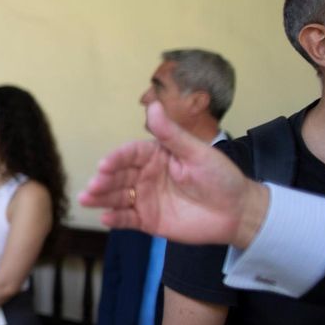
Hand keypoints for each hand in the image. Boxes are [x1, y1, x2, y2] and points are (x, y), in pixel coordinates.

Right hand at [79, 102, 269, 247]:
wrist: (238, 213)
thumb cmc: (220, 178)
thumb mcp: (197, 153)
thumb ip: (172, 134)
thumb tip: (153, 104)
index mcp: (156, 156)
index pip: (130, 154)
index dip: (116, 159)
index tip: (105, 165)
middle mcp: (145, 175)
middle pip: (118, 176)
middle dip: (103, 180)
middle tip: (92, 186)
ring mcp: (145, 199)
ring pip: (117, 197)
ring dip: (101, 198)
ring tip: (86, 199)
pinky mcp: (148, 220)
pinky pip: (127, 219)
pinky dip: (115, 219)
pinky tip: (105, 218)